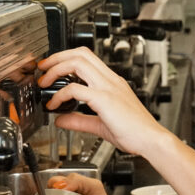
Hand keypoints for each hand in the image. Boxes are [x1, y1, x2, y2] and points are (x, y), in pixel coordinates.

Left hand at [38, 47, 172, 156]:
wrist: (151, 140)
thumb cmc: (135, 133)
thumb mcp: (100, 125)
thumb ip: (79, 120)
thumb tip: (60, 120)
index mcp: (111, 83)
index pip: (87, 58)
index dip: (66, 58)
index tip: (52, 67)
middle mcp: (110, 80)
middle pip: (80, 54)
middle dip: (57, 57)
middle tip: (42, 68)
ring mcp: (108, 88)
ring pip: (77, 63)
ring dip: (56, 69)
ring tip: (45, 82)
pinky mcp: (105, 99)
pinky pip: (76, 89)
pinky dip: (60, 94)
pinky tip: (55, 105)